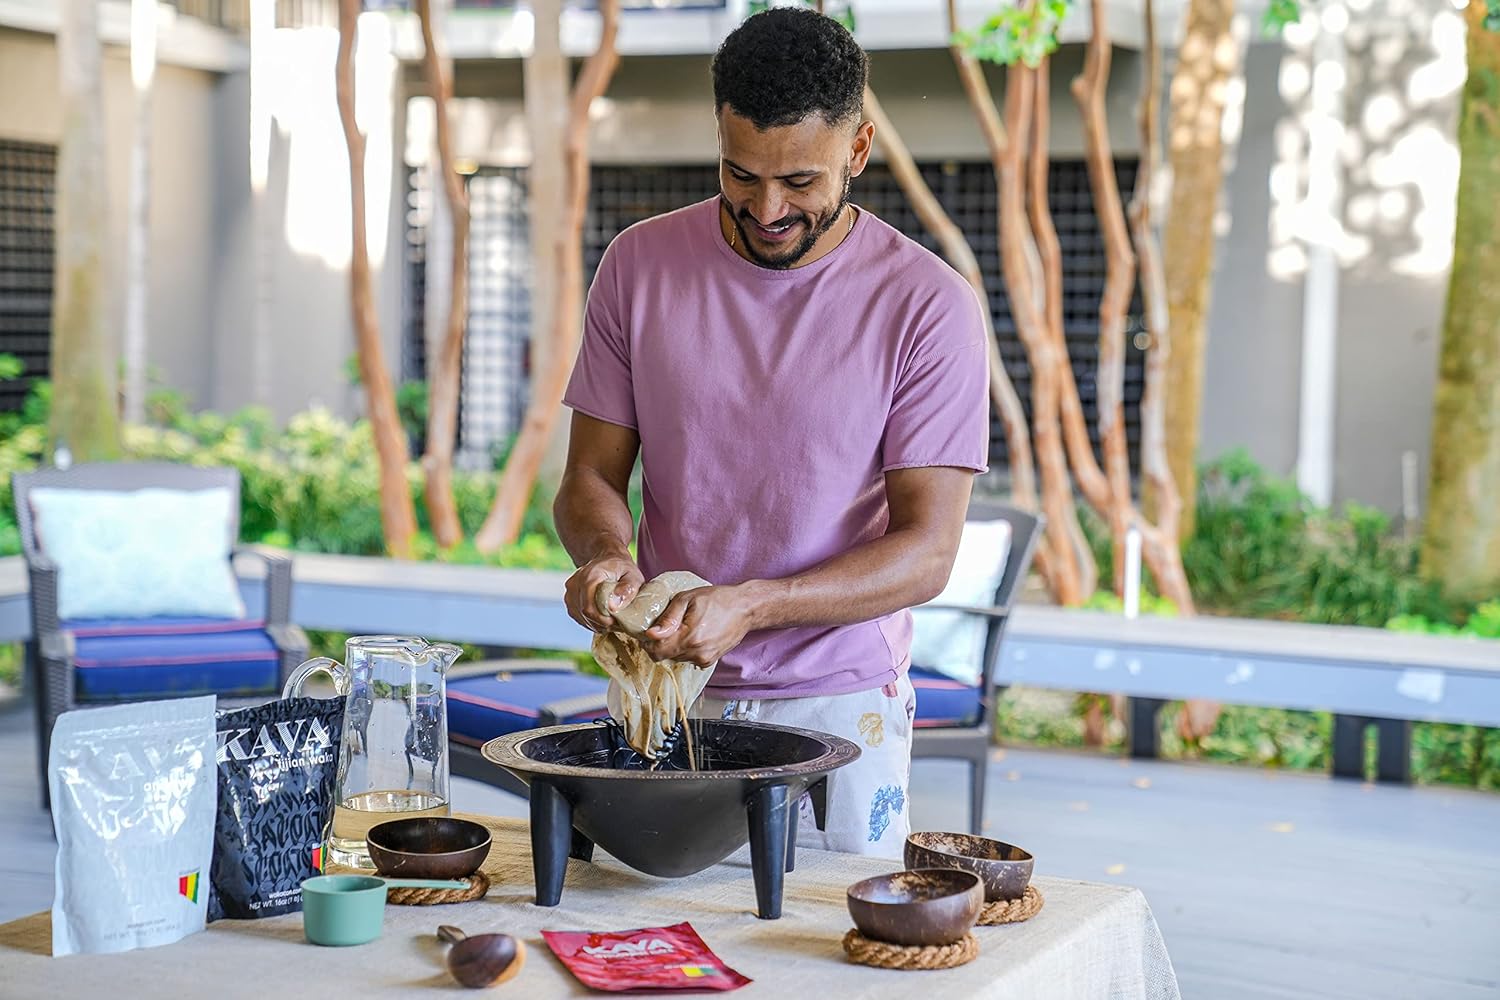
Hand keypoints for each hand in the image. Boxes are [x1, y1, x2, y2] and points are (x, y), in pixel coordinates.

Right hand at [564, 550, 643, 633]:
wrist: (608, 559)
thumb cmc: (622, 568)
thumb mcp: (633, 576)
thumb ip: (627, 590)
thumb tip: (613, 607)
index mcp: (590, 576)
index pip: (589, 607)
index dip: (602, 620)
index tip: (616, 622)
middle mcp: (575, 582)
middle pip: (584, 614)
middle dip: (601, 623)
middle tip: (617, 624)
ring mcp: (570, 591)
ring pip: (580, 617)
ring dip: (596, 624)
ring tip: (611, 620)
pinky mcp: (570, 599)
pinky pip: (578, 616)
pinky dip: (590, 621)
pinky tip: (602, 618)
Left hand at [640, 584, 757, 666]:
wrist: (744, 608)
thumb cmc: (717, 599)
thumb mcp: (687, 599)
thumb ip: (668, 618)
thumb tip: (650, 634)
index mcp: (689, 638)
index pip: (657, 652)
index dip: (649, 643)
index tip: (651, 631)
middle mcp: (697, 653)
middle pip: (666, 656)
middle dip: (662, 643)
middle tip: (669, 625)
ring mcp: (704, 659)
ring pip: (677, 658)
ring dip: (675, 646)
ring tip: (685, 628)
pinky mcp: (710, 661)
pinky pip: (689, 658)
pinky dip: (687, 649)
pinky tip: (695, 635)